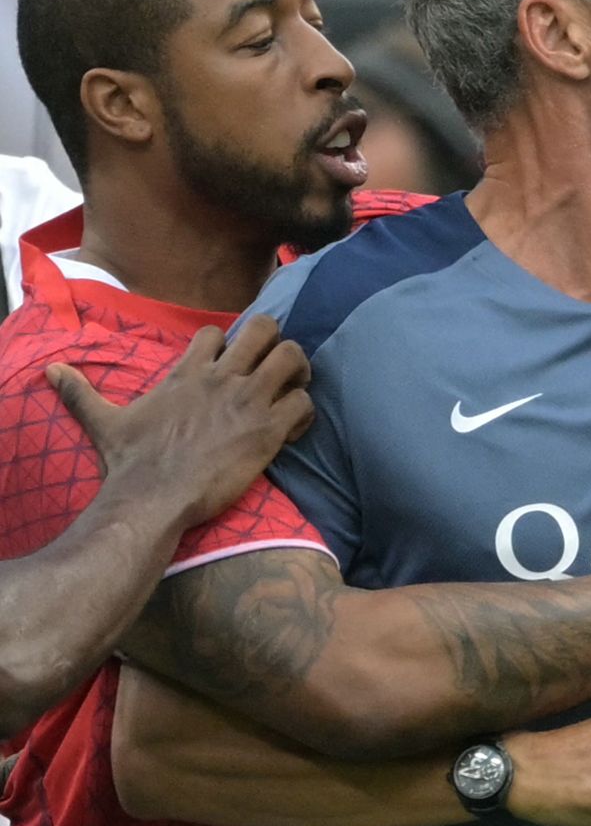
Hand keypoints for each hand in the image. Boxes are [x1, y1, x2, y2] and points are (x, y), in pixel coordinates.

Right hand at [54, 314, 312, 526]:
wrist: (152, 497)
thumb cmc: (131, 461)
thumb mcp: (104, 421)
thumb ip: (82, 393)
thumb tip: (51, 371)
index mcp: (188, 372)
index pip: (217, 332)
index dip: (230, 342)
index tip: (233, 364)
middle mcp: (222, 378)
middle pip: (265, 328)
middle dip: (277, 341)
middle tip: (277, 368)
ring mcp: (248, 401)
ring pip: (294, 357)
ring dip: (300, 371)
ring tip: (293, 391)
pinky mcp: (268, 430)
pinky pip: (304, 404)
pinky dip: (305, 413)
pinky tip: (292, 429)